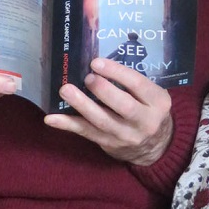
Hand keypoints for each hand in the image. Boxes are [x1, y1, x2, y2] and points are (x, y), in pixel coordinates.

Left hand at [44, 58, 173, 165]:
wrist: (155, 145)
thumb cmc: (149, 109)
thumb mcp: (152, 95)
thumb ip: (134, 82)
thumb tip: (100, 63)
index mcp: (157, 102)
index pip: (137, 84)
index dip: (117, 72)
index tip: (96, 63)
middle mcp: (145, 121)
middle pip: (122, 105)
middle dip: (102, 90)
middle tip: (86, 77)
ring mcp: (126, 135)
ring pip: (102, 120)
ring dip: (82, 105)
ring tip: (65, 90)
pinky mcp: (109, 144)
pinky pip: (87, 133)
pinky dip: (68, 124)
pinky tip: (51, 118)